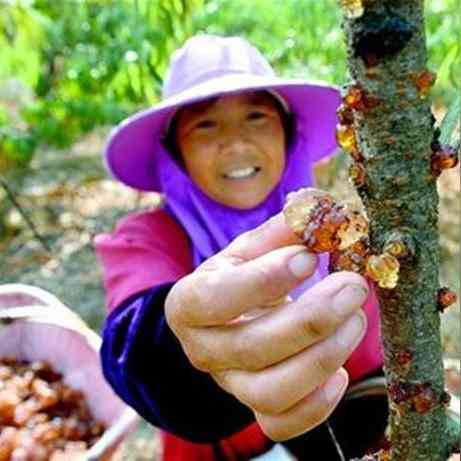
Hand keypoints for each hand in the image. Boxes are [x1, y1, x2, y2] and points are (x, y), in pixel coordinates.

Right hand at [165, 212, 368, 440]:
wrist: (227, 319)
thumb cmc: (240, 278)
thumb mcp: (251, 249)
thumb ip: (282, 231)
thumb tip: (322, 208)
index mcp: (190, 303)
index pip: (217, 297)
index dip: (264, 280)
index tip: (309, 258)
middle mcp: (202, 349)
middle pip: (252, 347)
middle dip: (311, 318)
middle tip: (353, 286)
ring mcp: (228, 384)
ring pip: (270, 391)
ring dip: (322, 356)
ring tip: (356, 320)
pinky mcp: (255, 408)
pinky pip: (282, 424)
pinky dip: (317, 405)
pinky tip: (340, 373)